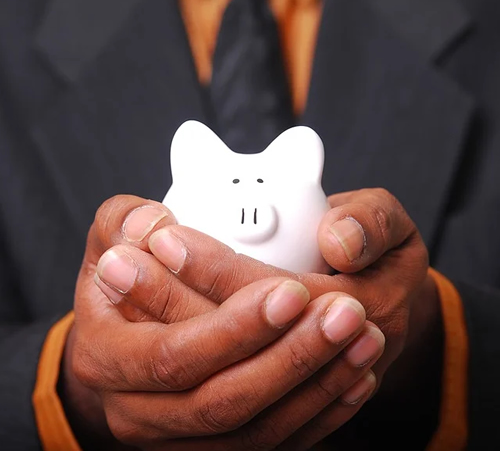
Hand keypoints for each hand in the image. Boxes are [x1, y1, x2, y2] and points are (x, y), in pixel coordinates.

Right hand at [63, 196, 383, 450]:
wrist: (128, 330)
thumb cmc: (127, 270)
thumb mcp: (115, 233)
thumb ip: (125, 219)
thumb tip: (152, 229)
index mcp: (104, 353)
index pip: (171, 354)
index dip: (233, 327)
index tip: (290, 290)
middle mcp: (134, 408)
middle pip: (220, 401)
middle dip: (290, 357)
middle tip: (348, 311)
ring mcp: (176, 436)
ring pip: (255, 431)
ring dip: (318, 386)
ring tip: (365, 337)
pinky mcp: (212, 443)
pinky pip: (271, 445)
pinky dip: (319, 414)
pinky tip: (356, 376)